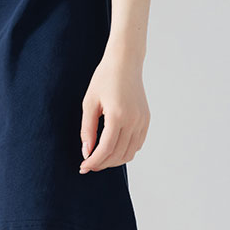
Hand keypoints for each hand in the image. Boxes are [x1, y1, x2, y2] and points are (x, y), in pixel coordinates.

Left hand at [79, 46, 149, 173]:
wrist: (125, 62)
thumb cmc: (104, 79)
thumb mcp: (89, 103)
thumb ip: (87, 130)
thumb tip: (86, 152)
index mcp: (118, 115)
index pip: (106, 149)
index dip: (94, 161)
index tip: (83, 167)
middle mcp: (133, 120)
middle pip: (118, 154)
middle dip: (102, 164)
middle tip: (89, 165)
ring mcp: (142, 121)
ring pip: (129, 153)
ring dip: (114, 161)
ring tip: (100, 159)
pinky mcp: (146, 120)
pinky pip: (137, 145)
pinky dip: (125, 152)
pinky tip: (113, 150)